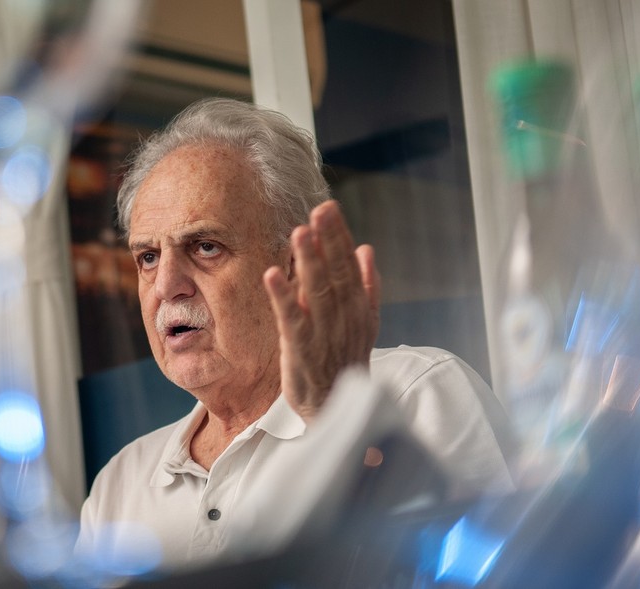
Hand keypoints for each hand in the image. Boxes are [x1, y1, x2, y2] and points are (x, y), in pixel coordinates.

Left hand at [263, 200, 380, 421]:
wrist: (336, 410)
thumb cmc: (345, 362)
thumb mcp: (364, 323)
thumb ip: (366, 286)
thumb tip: (366, 248)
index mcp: (358, 308)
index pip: (349, 266)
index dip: (338, 237)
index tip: (328, 208)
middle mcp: (344, 318)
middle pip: (336, 274)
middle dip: (328, 241)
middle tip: (320, 210)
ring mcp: (323, 335)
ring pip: (317, 293)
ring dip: (308, 262)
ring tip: (299, 233)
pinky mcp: (301, 351)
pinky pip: (291, 320)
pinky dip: (283, 297)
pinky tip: (272, 275)